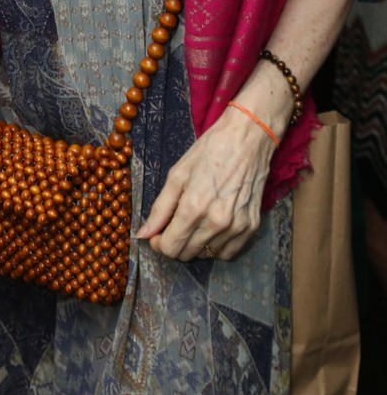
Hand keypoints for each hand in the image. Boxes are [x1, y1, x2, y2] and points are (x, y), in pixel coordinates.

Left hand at [133, 104, 276, 261]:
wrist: (247, 139)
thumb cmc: (209, 151)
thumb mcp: (177, 174)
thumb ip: (160, 208)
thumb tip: (143, 234)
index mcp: (194, 208)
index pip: (171, 248)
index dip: (159, 244)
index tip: (157, 234)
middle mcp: (217, 223)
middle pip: (187, 254)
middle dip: (175, 243)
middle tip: (174, 224)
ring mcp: (237, 227)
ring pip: (206, 255)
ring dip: (195, 244)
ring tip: (195, 221)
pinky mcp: (251, 228)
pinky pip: (227, 253)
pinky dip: (216, 245)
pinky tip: (211, 227)